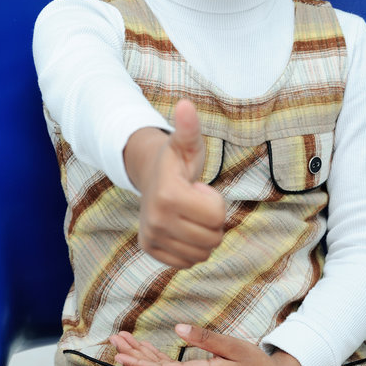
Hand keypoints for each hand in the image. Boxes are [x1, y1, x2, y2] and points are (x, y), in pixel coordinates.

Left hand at [110, 324, 305, 365]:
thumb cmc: (255, 365)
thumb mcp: (235, 347)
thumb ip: (207, 339)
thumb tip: (178, 329)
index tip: (122, 358)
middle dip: (133, 355)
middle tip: (113, 339)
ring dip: (140, 353)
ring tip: (121, 339)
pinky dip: (153, 355)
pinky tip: (141, 346)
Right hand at [123, 100, 225, 267]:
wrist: (149, 178)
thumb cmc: (176, 162)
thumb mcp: (187, 144)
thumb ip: (189, 127)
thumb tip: (186, 104)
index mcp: (168, 195)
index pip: (217, 216)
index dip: (215, 201)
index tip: (198, 189)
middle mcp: (156, 221)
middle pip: (213, 238)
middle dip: (212, 220)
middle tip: (195, 203)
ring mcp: (152, 238)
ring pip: (203, 253)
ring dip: (204, 235)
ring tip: (189, 216)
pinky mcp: (151, 250)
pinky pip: (189, 262)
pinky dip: (192, 248)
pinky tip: (182, 229)